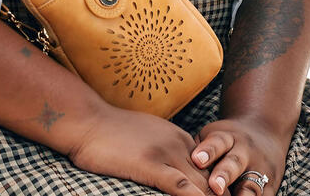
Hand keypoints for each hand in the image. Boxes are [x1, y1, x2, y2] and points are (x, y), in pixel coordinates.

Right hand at [69, 105, 211, 193]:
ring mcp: (165, 153)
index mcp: (180, 138)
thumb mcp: (149, 136)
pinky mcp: (150, 164)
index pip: (211, 167)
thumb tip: (176, 170)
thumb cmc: (112, 131)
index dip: (221, 189)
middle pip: (213, 177)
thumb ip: (167, 150)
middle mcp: (179, 144)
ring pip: (202, 184)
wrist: (88, 120)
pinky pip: (180, 186)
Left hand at [189, 117, 288, 194]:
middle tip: (214, 185)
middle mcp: (245, 153)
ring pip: (251, 186)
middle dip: (224, 175)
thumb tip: (174, 165)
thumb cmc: (227, 142)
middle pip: (234, 163)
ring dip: (242, 195)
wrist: (265, 134)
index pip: (218, 142)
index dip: (208, 151)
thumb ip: (199, 150)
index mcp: (229, 138)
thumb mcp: (214, 137)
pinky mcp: (270, 188)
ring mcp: (260, 171)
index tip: (196, 159)